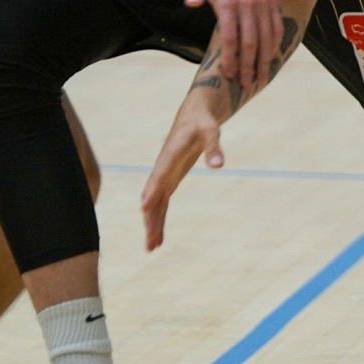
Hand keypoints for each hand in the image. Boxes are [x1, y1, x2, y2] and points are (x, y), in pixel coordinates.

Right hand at [140, 108, 224, 250]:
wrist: (193, 115)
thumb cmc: (202, 122)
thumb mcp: (211, 130)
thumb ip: (214, 147)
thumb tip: (218, 166)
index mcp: (170, 153)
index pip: (159, 174)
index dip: (152, 190)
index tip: (144, 207)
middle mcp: (163, 167)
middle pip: (154, 195)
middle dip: (151, 218)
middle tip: (150, 240)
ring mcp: (164, 175)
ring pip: (155, 203)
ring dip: (153, 224)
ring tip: (151, 248)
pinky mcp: (169, 180)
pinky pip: (161, 202)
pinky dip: (159, 218)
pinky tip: (158, 237)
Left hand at [186, 0, 281, 86]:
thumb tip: (191, 3)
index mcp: (229, 2)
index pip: (230, 37)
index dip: (230, 58)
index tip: (228, 74)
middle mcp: (248, 5)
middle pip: (251, 42)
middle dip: (249, 66)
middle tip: (247, 84)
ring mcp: (263, 4)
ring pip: (266, 38)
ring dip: (265, 60)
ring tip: (261, 78)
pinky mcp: (272, 2)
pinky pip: (277, 27)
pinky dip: (276, 44)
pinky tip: (272, 56)